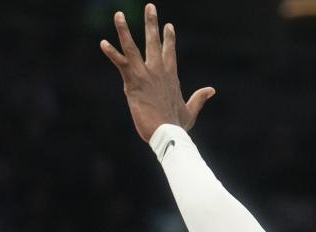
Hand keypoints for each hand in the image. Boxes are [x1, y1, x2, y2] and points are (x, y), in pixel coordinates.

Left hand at [101, 3, 214, 140]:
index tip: (169, 25)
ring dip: (124, 30)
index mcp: (171, 77)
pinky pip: (120, 63)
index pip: (170, 52)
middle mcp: (158, 71)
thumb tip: (212, 90)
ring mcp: (145, 74)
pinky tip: (103, 43)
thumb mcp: (190, 111)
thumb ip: (199, 98)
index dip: (169, 38)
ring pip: (132, 47)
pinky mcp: (133, 81)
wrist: (168, 133)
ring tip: (118, 14)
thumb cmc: (177, 126)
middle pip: (154, 42)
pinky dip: (112, 53)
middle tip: (149, 7)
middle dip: (152, 23)